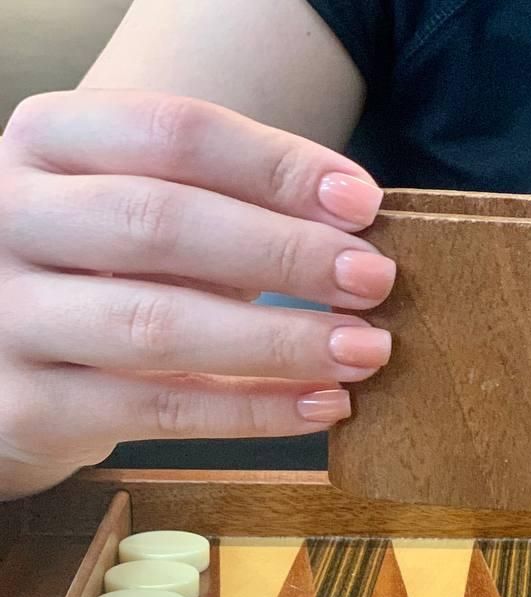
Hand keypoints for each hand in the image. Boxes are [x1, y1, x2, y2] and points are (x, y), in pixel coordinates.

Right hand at [0, 90, 396, 498]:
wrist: (2, 362)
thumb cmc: (100, 273)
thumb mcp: (141, 215)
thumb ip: (224, 208)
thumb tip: (353, 235)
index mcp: (45, 141)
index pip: (173, 133)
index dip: (277, 167)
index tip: (364, 203)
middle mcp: (10, 218)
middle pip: (163, 224)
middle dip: (286, 254)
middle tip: (375, 279)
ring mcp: (10, 316)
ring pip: (159, 325)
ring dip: (281, 341)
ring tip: (364, 349)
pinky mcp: (29, 407)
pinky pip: (161, 410)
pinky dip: (254, 411)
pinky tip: (321, 404)